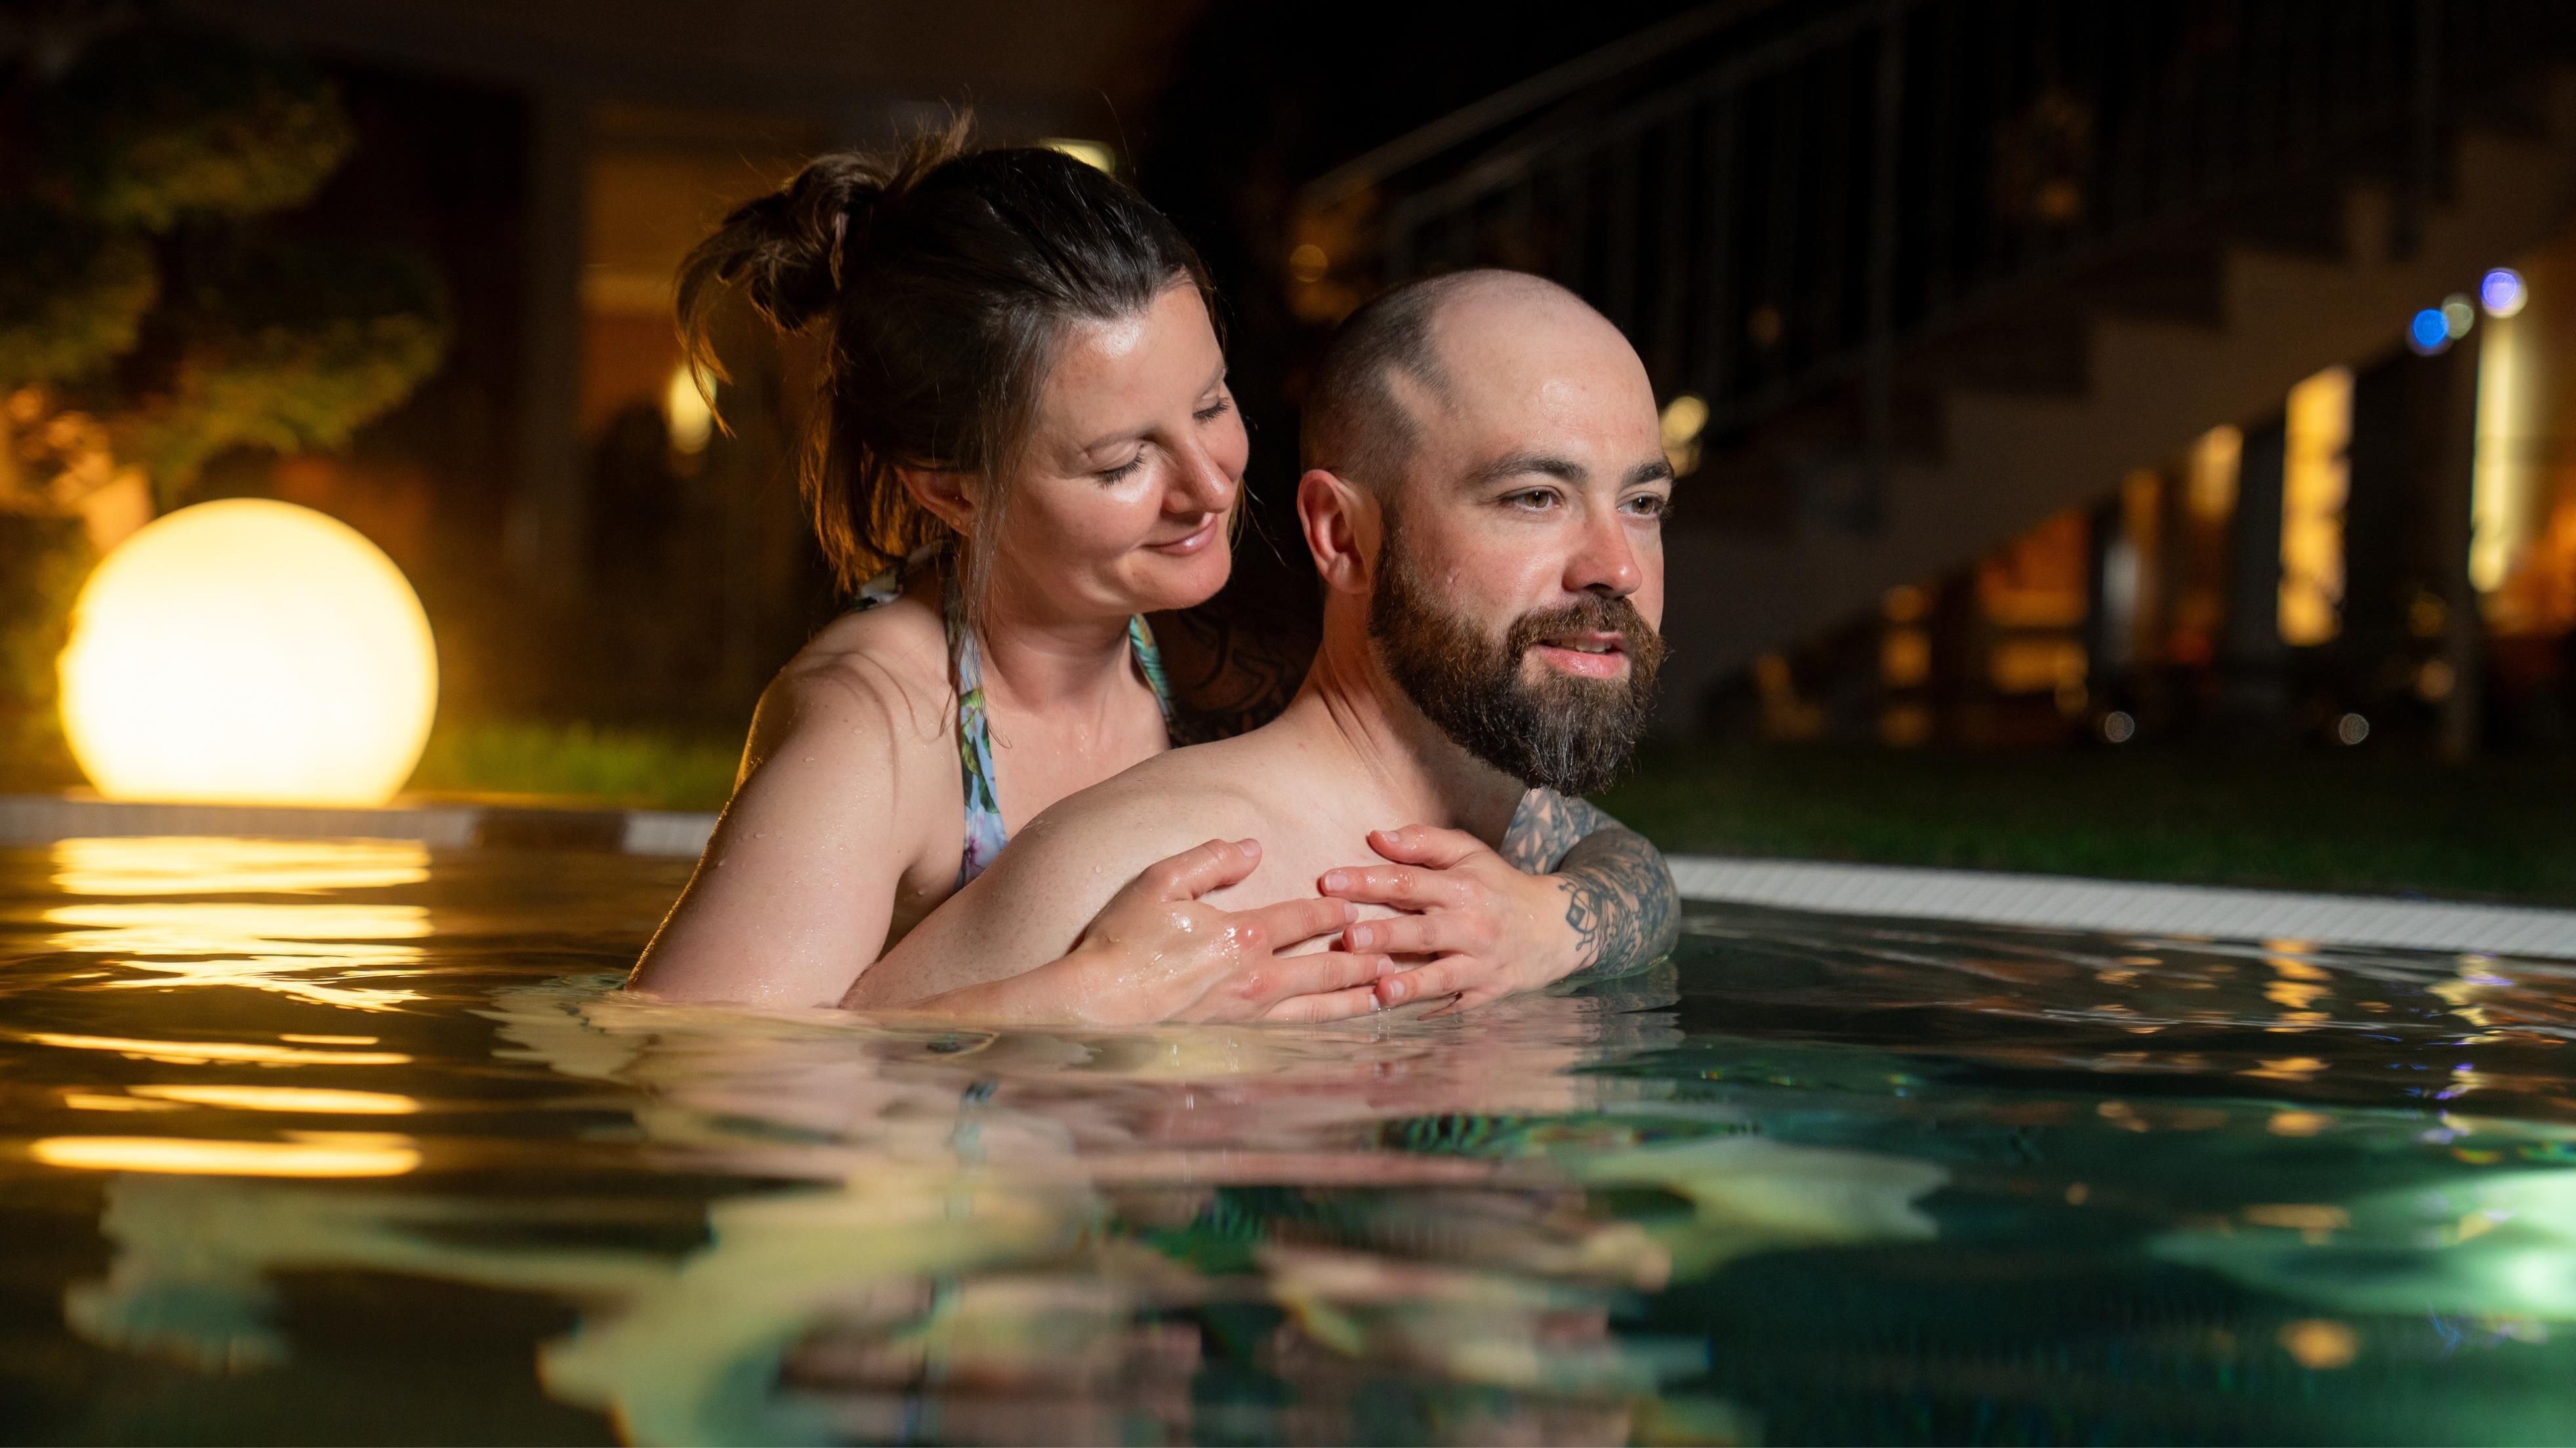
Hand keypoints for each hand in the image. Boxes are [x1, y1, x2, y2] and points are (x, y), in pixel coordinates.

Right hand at [1051, 839, 1397, 1024]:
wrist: (1096, 1005)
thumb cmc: (1122, 941)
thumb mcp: (1160, 881)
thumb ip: (1210, 859)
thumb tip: (1252, 847)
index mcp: (1243, 934)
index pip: (1304, 918)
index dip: (1334, 910)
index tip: (1356, 906)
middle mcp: (1257, 978)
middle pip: (1325, 968)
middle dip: (1362, 959)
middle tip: (1394, 956)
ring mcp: (1250, 1016)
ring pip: (1318, 1009)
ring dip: (1354, 1000)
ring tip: (1383, 996)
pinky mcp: (1237, 1041)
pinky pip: (1294, 1037)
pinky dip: (1325, 1034)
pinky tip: (1340, 1035)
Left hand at [1317, 825, 1581, 1012]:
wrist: (1555, 927)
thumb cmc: (1498, 886)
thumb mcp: (1469, 853)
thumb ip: (1423, 842)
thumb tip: (1376, 836)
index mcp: (1462, 887)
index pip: (1409, 881)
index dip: (1368, 881)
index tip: (1329, 881)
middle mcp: (1471, 926)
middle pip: (1423, 931)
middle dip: (1386, 935)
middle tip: (1349, 937)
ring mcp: (1480, 964)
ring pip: (1441, 976)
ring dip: (1409, 984)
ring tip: (1380, 988)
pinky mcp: (1486, 993)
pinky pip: (1455, 1005)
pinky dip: (1431, 1011)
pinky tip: (1399, 1017)